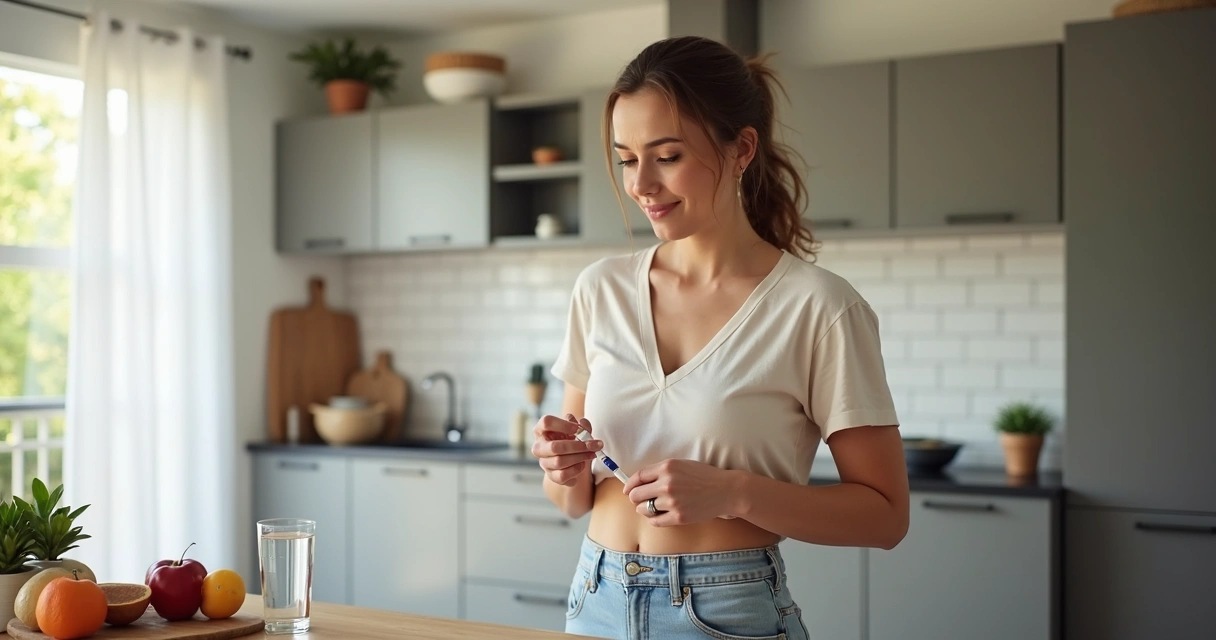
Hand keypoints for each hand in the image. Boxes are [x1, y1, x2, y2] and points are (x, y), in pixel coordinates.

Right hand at [532, 413, 602, 485]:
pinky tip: (582, 464)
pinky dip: (576, 469)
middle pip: (554, 447)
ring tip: (592, 453)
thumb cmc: (571, 440)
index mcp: (541, 430)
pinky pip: (562, 475)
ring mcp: (544, 462)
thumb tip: (583, 424)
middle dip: (577, 446)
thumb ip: (582, 426)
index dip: (563, 425)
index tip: (578, 429)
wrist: (571, 460)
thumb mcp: (578, 430)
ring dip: (580, 457)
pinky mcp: (551, 476)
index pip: (546, 423)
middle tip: (592, 445)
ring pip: (559, 462)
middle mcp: (539, 446)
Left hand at [622, 459, 738, 526]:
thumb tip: (639, 482)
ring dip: (644, 509)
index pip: (638, 477)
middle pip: (636, 495)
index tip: (628, 490)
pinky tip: (659, 516)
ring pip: (644, 509)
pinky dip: (653, 519)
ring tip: (651, 508)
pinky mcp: (678, 517)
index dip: (629, 485)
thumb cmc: (704, 476)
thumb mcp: (681, 465)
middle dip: (636, 498)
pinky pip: (655, 521)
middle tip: (641, 500)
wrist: (725, 490)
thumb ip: (661, 471)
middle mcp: (666, 484)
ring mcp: (672, 502)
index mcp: (666, 467)